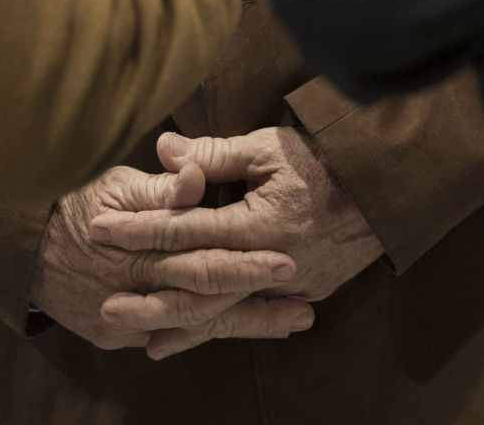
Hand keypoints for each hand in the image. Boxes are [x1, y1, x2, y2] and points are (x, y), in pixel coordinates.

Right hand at [32, 161, 311, 360]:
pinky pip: (167, 336)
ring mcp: (122, 321)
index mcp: (140, 246)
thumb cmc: (74, 201)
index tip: (286, 260)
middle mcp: (135, 288)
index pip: (202, 256)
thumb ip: (161, 186)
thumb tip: (195, 175)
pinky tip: (240, 330)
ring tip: (291, 323)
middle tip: (303, 307)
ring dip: (243, 325)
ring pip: (193, 326)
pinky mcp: (113, 336)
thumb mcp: (116, 182)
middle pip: (205, 301)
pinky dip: (202, 336)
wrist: (20, 243)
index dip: (245, 261)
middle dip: (256, 306)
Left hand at [89, 127, 383, 342]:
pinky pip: (247, 314)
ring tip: (135, 334)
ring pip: (222, 312)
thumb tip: (164, 149)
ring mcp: (286, 284)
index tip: (100, 229)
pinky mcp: (300, 292)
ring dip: (178, 323)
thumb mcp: (265, 147)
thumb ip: (212, 154)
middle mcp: (268, 263)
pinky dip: (215, 327)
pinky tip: (184, 337)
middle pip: (198, 285)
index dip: (139, 228)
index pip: (185, 228)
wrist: (383, 186)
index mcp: (256, 223)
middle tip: (105, 303)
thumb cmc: (320, 158)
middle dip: (149, 295)